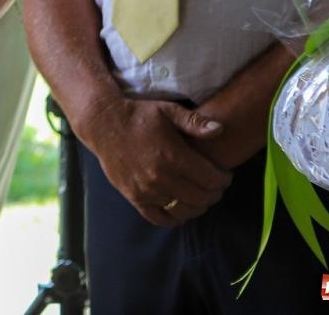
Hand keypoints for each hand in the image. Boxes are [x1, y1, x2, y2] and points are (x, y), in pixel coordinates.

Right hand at [77, 96, 231, 226]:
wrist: (104, 124)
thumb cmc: (139, 115)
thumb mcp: (168, 110)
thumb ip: (195, 122)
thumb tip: (221, 130)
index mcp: (173, 155)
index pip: (211, 179)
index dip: (224, 179)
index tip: (224, 175)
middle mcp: (161, 176)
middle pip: (201, 197)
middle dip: (214, 193)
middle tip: (215, 186)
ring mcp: (146, 190)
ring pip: (183, 210)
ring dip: (197, 206)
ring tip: (200, 196)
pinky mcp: (134, 197)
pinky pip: (159, 218)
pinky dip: (174, 218)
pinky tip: (180, 209)